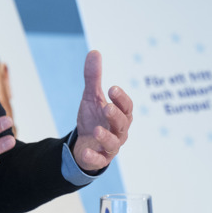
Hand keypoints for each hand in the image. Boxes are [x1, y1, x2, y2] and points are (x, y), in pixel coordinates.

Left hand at [72, 50, 132, 172]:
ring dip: (106, 137)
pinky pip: (99, 161)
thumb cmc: (94, 119)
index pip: (127, 107)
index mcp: (120, 116)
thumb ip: (93, 78)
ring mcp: (110, 147)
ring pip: (113, 144)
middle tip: (107, 107)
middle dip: (116, 116)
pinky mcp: (99, 160)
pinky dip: (93, 156)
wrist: (84, 143)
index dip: (121, 98)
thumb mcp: (91, 97)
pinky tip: (85, 150)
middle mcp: (119, 132)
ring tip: (97, 129)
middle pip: (122, 124)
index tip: (112, 88)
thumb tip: (94, 51)